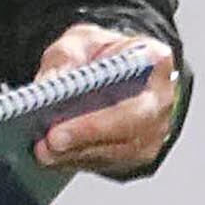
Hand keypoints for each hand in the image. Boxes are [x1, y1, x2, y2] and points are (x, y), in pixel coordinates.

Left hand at [33, 23, 181, 175]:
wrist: (108, 76)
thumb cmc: (97, 57)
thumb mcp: (77, 42)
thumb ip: (65, 58)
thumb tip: (48, 86)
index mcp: (153, 59)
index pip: (139, 79)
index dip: (115, 91)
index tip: (75, 103)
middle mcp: (161, 97)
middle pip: (133, 120)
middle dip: (89, 132)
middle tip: (52, 139)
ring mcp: (153, 128)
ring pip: (121, 149)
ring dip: (78, 153)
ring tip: (44, 150)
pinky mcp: (138, 152)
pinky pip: (109, 162)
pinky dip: (77, 160)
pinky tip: (52, 156)